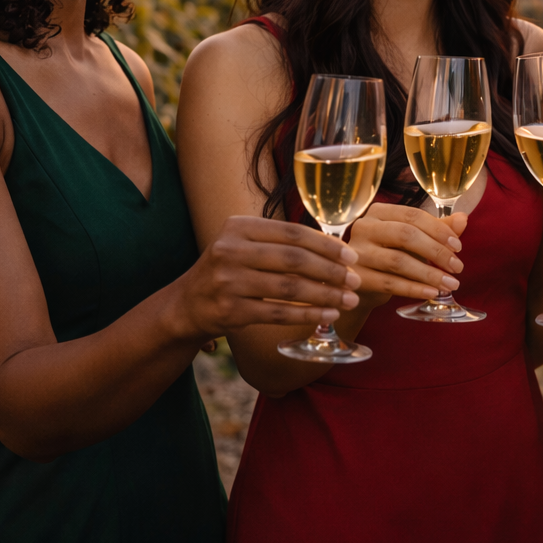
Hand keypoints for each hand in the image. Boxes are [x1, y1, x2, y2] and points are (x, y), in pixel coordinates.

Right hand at [173, 215, 361, 342]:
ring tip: (348, 301)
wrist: (187, 305)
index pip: (293, 232)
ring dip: (325, 295)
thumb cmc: (229, 271)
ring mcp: (229, 281)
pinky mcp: (231, 310)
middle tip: (355, 280)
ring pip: (290, 288)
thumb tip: (335, 247)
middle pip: (294, 259)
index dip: (326, 245)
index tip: (351, 256)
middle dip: (331, 271)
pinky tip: (328, 316)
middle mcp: (231, 250)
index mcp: (239, 227)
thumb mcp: (245, 245)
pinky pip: (279, 312)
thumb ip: (280, 242)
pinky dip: (308, 314)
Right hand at [345, 203, 466, 304]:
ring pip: (398, 261)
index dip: (439, 230)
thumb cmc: (388, 254)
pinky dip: (414, 289)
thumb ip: (436, 228)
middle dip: (436, 252)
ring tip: (450, 284)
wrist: (358, 283)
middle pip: (406, 235)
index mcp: (379, 212)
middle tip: (457, 267)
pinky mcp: (356, 277)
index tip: (458, 247)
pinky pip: (389, 283)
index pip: (413, 215)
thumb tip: (463, 218)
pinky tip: (432, 293)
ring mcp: (356, 252)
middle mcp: (364, 227)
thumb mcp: (411, 239)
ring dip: (429, 274)